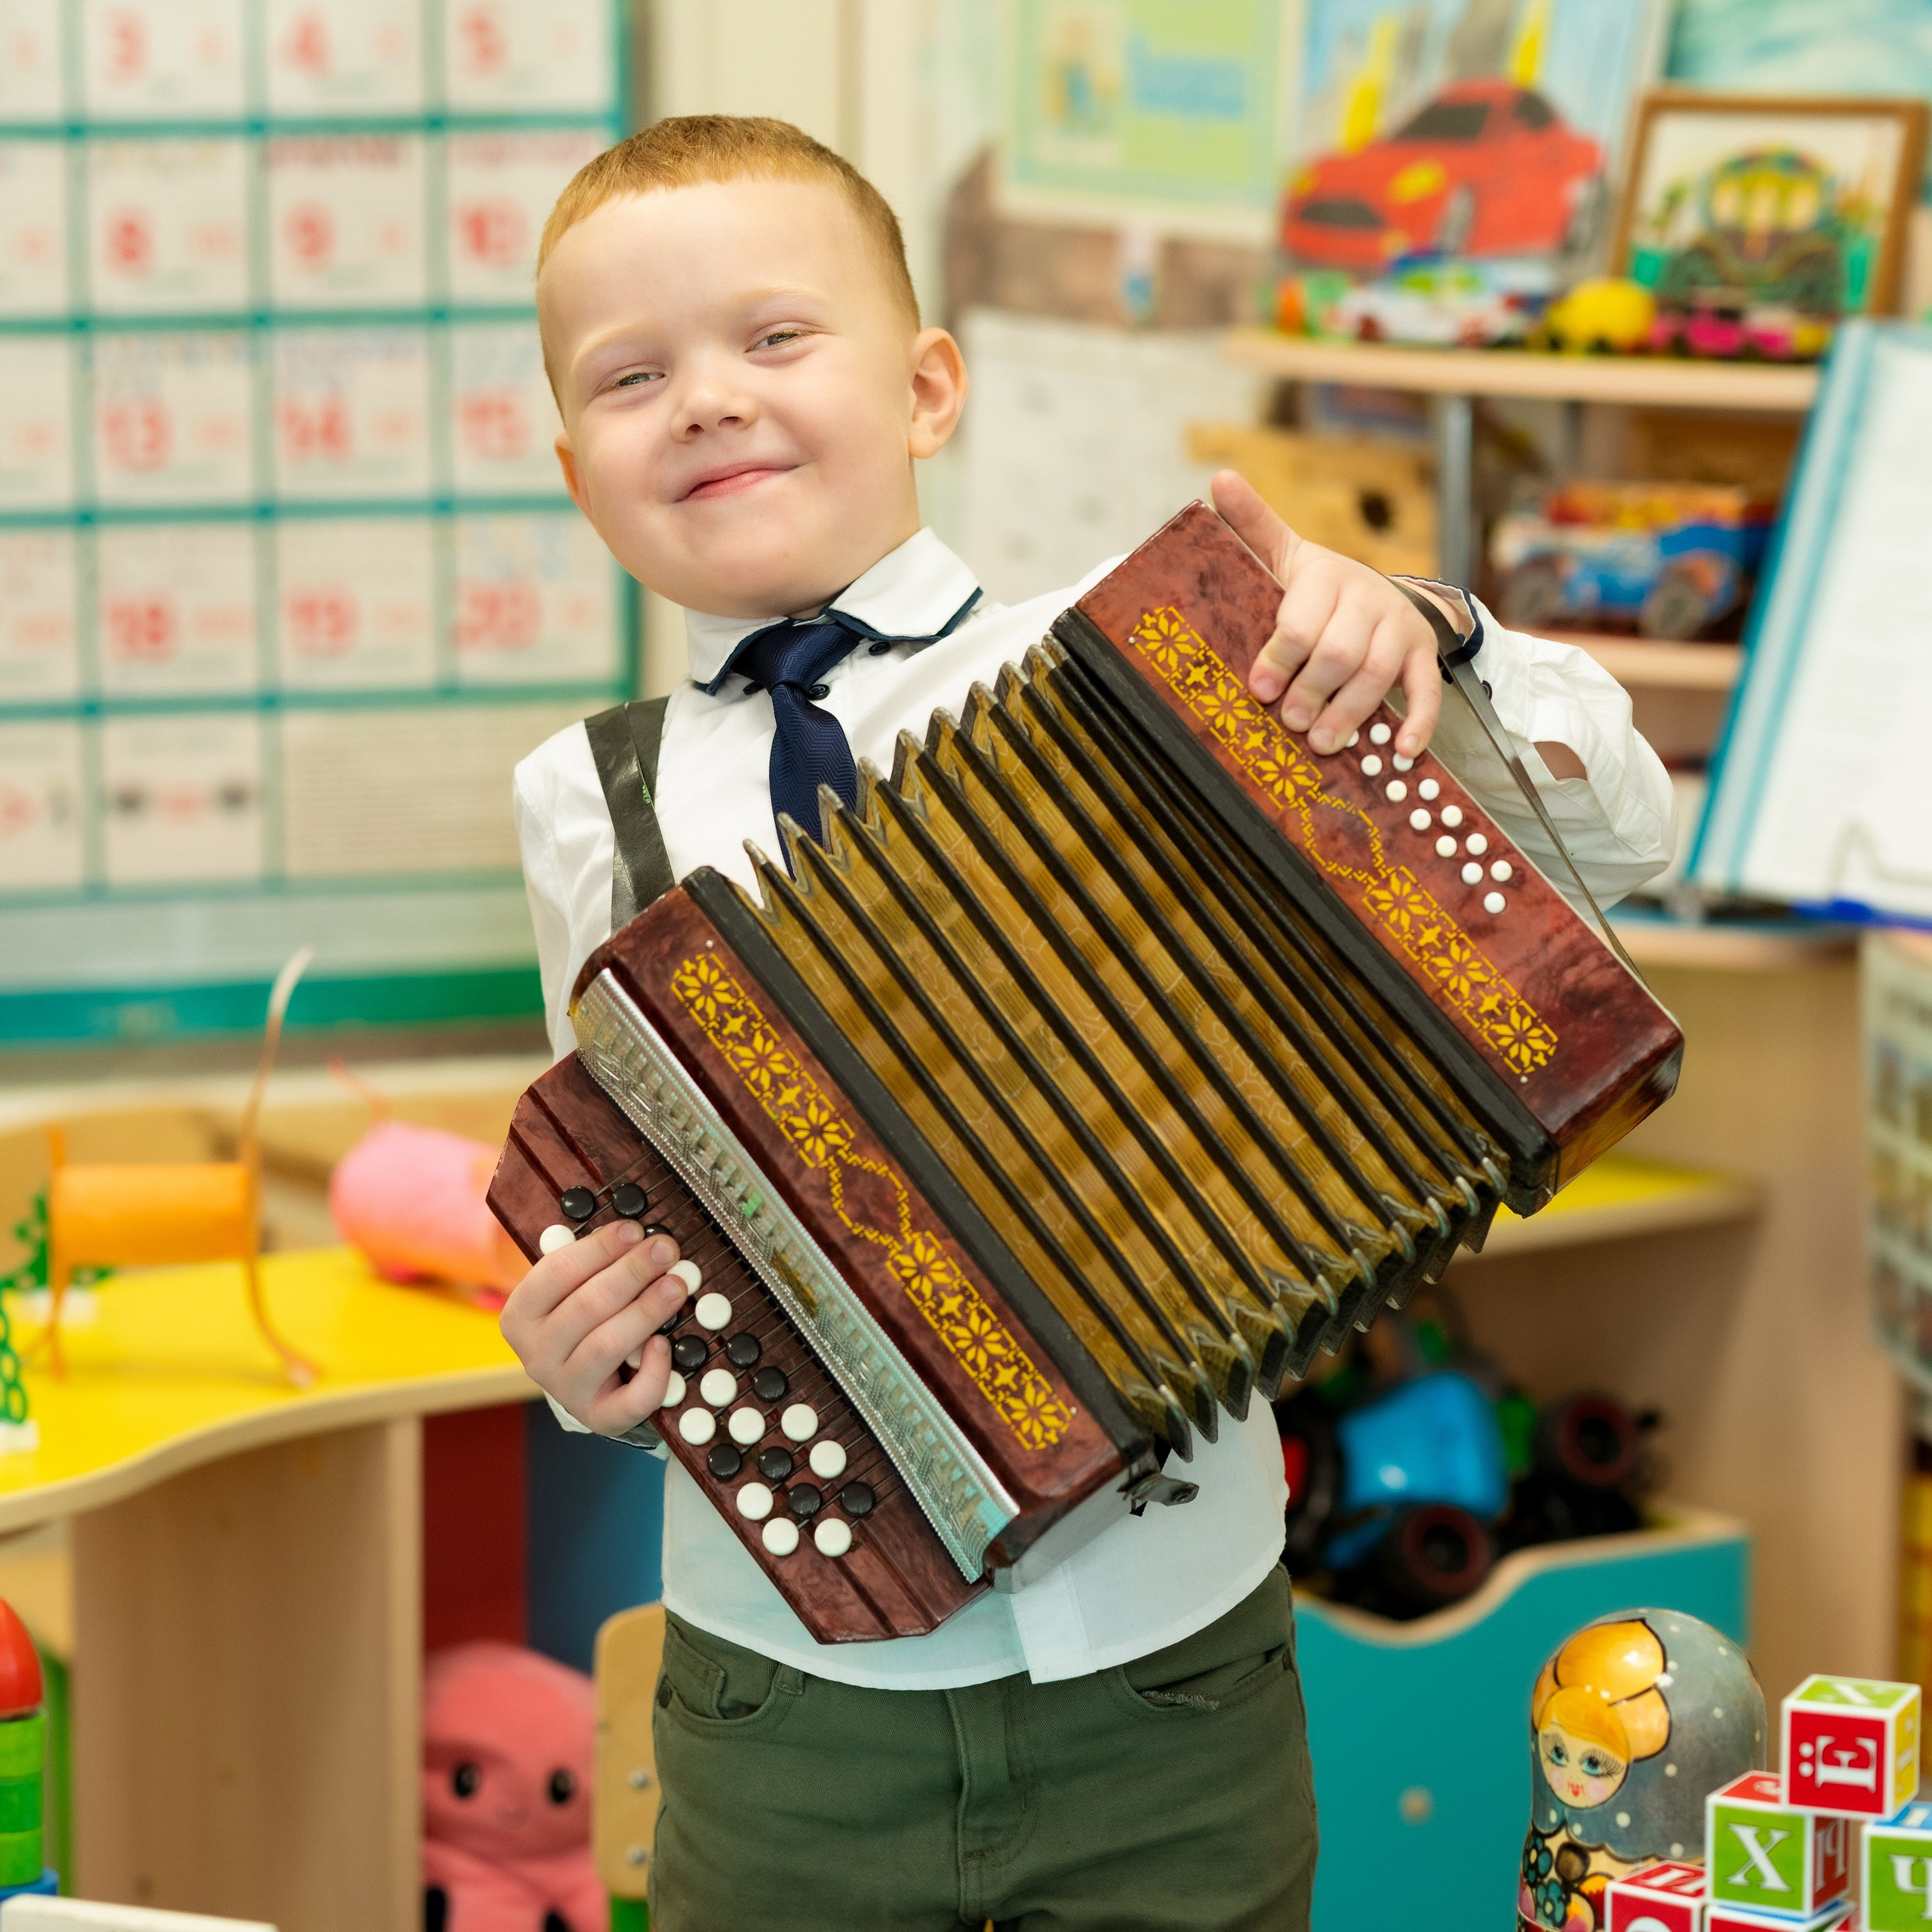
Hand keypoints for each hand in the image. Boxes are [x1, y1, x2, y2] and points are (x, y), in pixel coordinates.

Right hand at [499, 1219, 694, 1435]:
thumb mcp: (572, 1289)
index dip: (600, 1247)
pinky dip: (653, 1371)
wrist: (585, 1383)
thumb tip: (632, 1232)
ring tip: (675, 1285)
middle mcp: (536, 1354)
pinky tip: (664, 1344)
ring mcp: (566, 1388)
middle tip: (665, 1250)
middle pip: (587, 1306)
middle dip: (633, 1272)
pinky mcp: (600, 1416)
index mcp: (521, 1315)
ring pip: (607, 1345)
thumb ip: (591, 1261)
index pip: (557, 1272)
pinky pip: (631, 1398)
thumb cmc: (582, 1323)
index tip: (634, 1229)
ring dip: (646, 1310)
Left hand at [1213, 469, 1449, 759]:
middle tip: (1290, 722)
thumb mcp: (1284, 554)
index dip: (1278, 657)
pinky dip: (1417, 723)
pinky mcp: (1422, 655)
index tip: (1259, 688)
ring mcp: (1399, 627)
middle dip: (1311, 692)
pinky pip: (1426, 691)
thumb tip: (1219, 478)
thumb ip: (1253, 525)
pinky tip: (1402, 751)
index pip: (1301, 621)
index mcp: (1325, 575)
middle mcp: (1367, 597)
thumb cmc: (1314, 586)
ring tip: (1323, 743)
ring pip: (1377, 676)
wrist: (1374, 590)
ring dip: (1350, 714)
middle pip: (1339, 653)